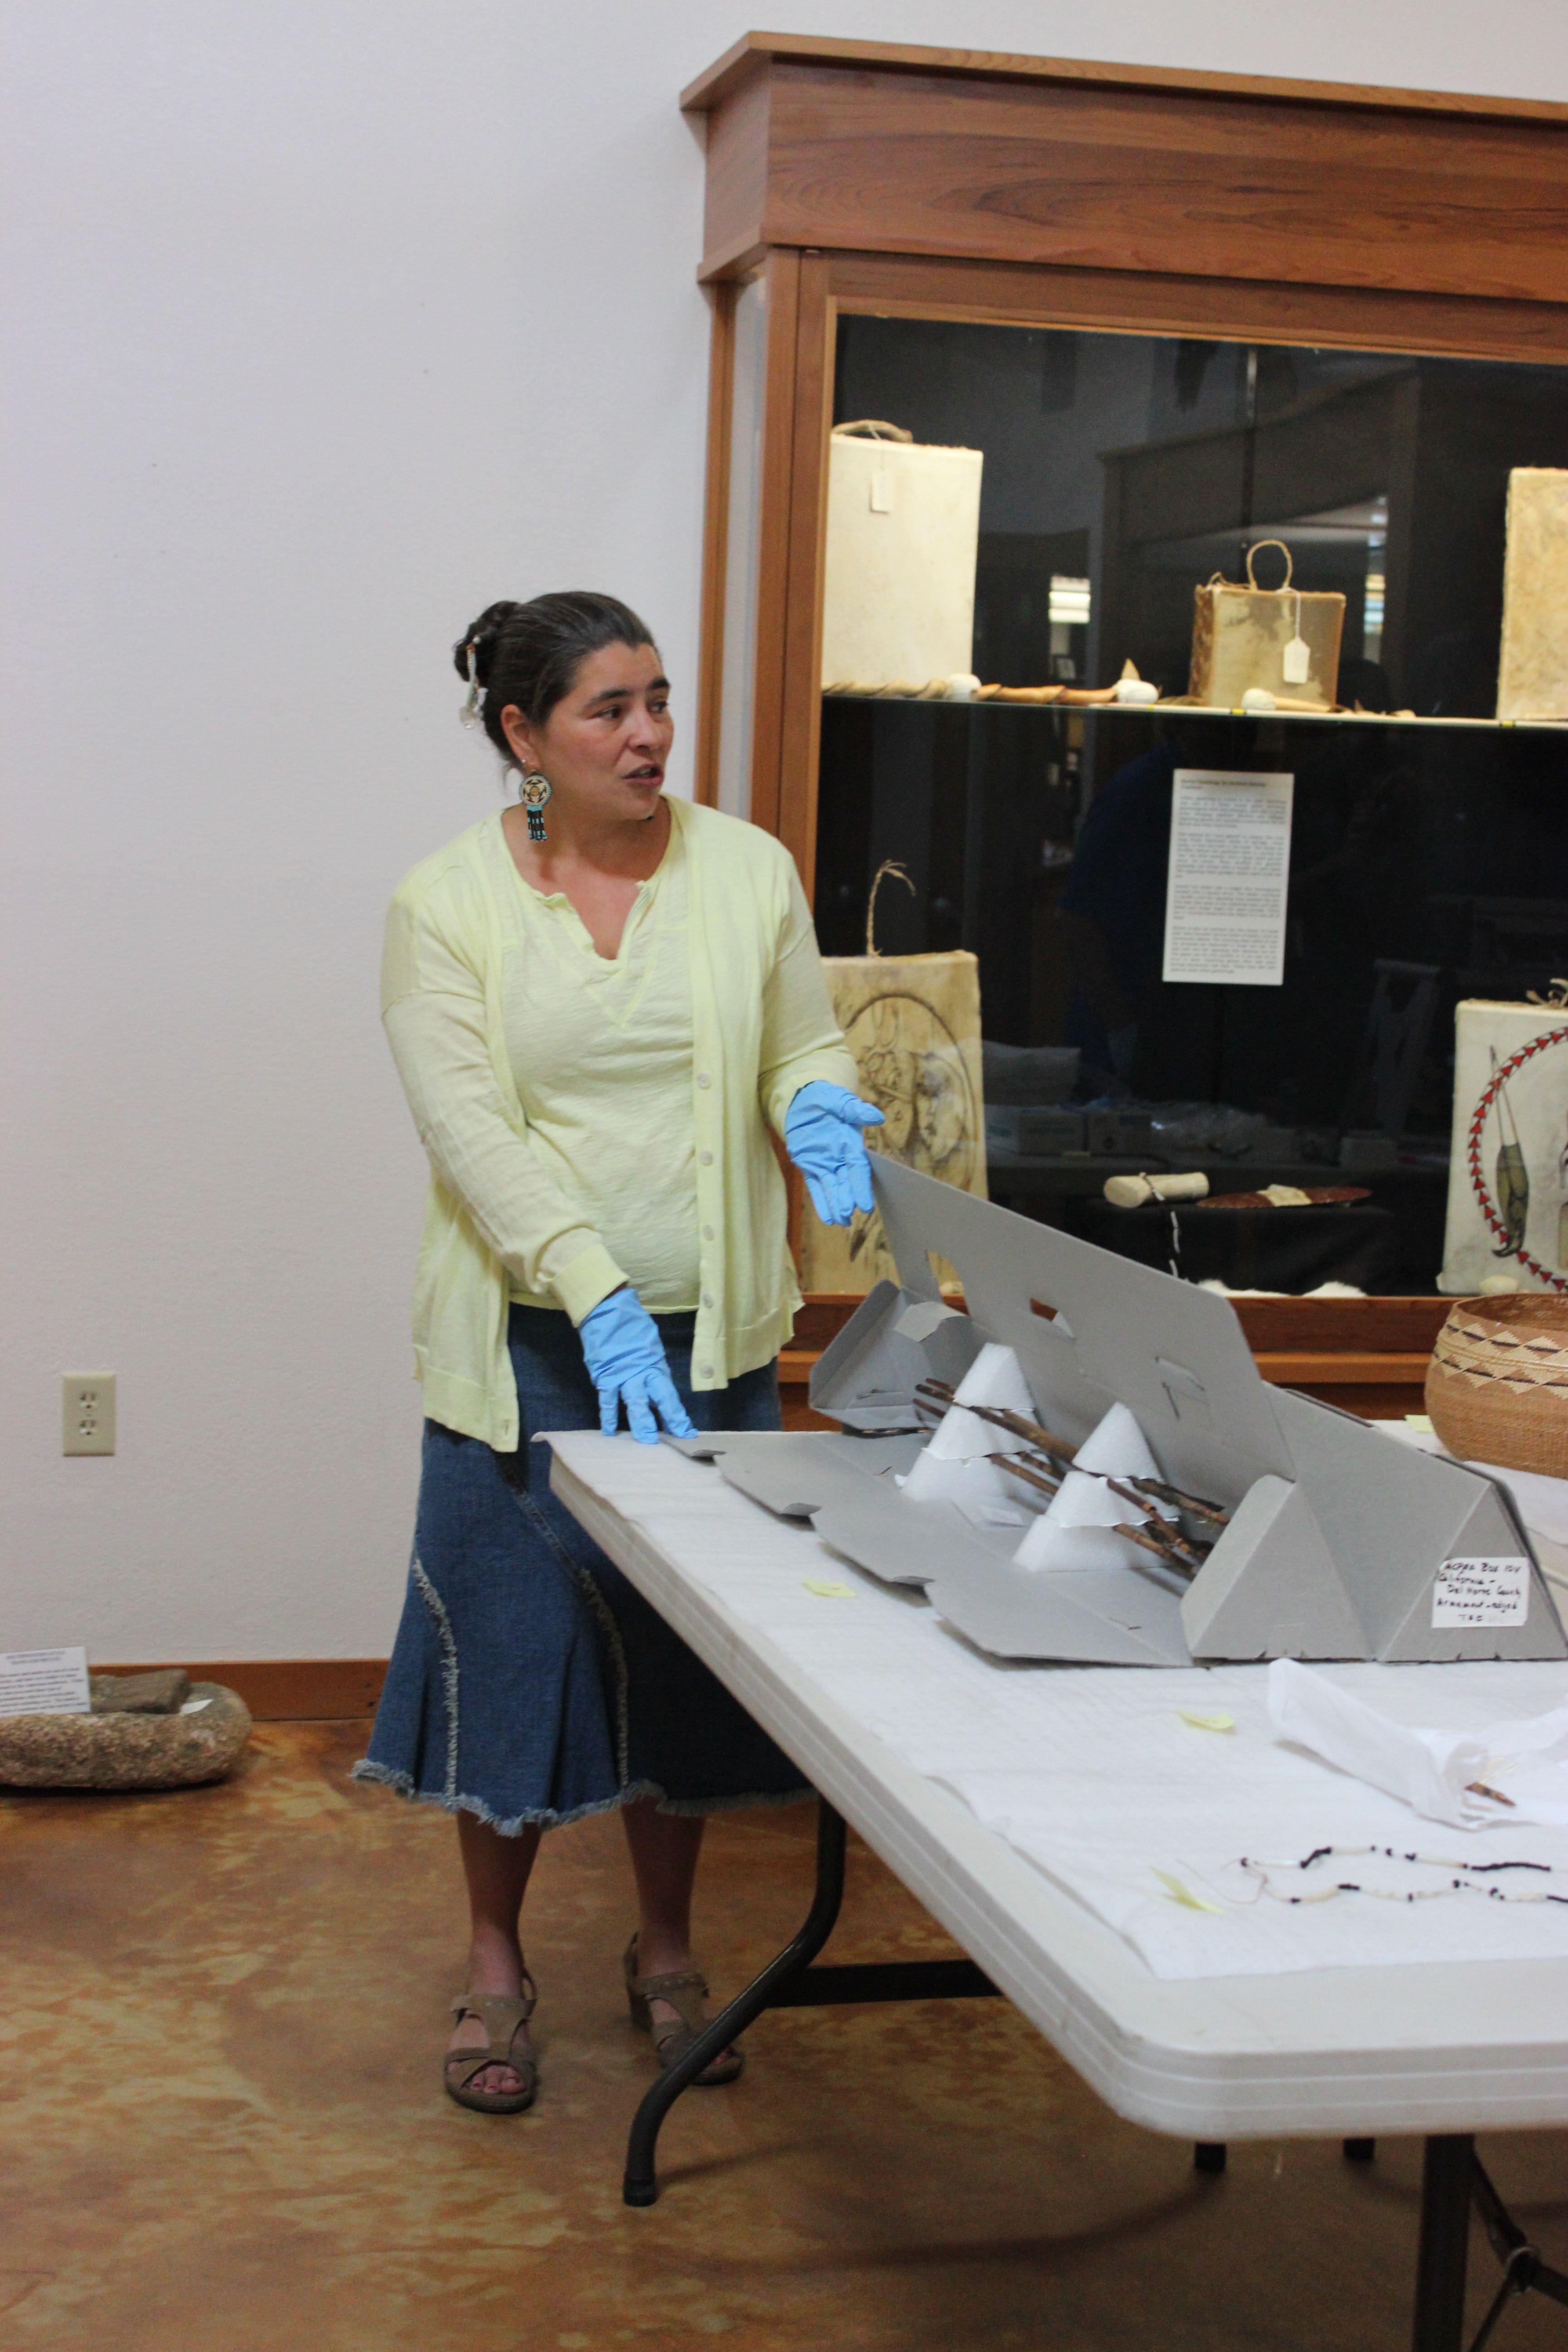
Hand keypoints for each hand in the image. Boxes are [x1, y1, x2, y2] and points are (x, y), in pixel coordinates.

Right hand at [577, 1289, 697, 1444]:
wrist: (607, 1310)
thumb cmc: (632, 1326)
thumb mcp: (650, 1344)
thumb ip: (653, 1366)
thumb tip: (657, 1387)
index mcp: (655, 1365)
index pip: (669, 1395)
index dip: (678, 1414)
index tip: (687, 1431)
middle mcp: (642, 1372)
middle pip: (657, 1400)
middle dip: (666, 1421)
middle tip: (673, 1440)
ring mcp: (622, 1375)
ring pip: (634, 1403)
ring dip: (640, 1423)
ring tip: (646, 1441)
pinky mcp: (604, 1375)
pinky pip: (607, 1399)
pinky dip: (608, 1415)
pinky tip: (609, 1431)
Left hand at [783, 1081, 884, 1226]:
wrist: (803, 1100)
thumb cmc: (826, 1099)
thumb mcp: (840, 1100)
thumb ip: (856, 1109)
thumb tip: (876, 1116)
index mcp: (850, 1144)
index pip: (858, 1168)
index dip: (861, 1186)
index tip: (865, 1204)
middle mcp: (840, 1158)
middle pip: (846, 1182)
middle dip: (847, 1198)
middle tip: (849, 1214)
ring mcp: (824, 1164)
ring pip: (832, 1189)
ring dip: (836, 1205)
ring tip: (841, 1221)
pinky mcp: (810, 1166)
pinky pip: (816, 1187)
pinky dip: (821, 1202)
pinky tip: (827, 1218)